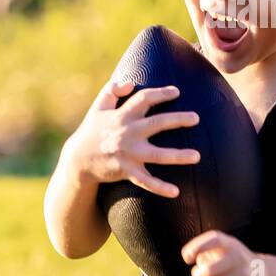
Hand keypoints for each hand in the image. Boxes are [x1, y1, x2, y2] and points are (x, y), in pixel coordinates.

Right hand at [68, 79, 199, 197]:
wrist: (77, 160)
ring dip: (178, 156)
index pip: (144, 99)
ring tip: (197, 156)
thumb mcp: (98, 107)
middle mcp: (127, 133)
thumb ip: (112, 90)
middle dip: (178, 120)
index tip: (176, 92)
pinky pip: (146, 181)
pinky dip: (160, 187)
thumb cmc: (91, 131)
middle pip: (157, 124)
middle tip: (196, 118)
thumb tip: (131, 83)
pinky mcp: (126, 171)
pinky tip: (176, 192)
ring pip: (157, 155)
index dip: (161, 93)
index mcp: (122, 116)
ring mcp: (128, 154)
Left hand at [182, 231, 265, 275]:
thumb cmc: (233, 261)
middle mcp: (238, 258)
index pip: (213, 240)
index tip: (187, 258)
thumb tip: (189, 258)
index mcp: (230, 244)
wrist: (264, 275)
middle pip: (208, 271)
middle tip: (198, 275)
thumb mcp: (223, 248)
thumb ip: (205, 251)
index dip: (196, 247)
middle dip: (197, 275)